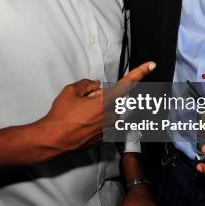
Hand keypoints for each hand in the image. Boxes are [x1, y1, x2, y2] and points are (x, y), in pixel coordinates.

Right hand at [39, 61, 156, 153]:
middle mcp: (111, 115)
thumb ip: (87, 84)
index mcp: (105, 101)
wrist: (53, 140)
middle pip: (114, 99)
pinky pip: (106, 123)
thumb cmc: (61, 117)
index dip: (140, 72)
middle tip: (86, 101)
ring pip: (110, 112)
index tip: (150, 66)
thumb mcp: (71, 91)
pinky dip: (96, 121)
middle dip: (103, 97)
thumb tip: (95, 85)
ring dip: (99, 110)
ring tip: (82, 115)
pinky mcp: (105, 138)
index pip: (127, 83)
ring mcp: (109, 128)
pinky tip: (83, 123)